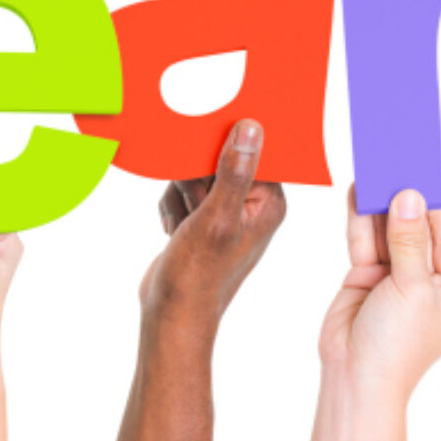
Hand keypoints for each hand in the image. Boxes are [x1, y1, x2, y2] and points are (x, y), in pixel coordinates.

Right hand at [141, 119, 286, 327]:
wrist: (171, 313)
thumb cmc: (198, 275)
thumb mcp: (217, 219)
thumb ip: (234, 172)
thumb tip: (251, 127)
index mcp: (269, 201)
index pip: (253, 150)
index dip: (223, 151)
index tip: (203, 165)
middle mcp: (253, 203)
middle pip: (218, 157)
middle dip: (194, 179)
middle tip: (194, 206)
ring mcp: (228, 210)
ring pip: (195, 171)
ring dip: (179, 194)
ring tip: (183, 225)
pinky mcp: (204, 217)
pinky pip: (182, 189)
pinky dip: (172, 205)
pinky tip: (174, 230)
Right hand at [321, 186, 440, 398]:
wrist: (354, 380)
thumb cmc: (397, 347)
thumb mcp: (412, 289)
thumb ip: (409, 240)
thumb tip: (410, 196)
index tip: (431, 172)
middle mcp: (428, 283)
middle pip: (420, 230)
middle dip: (409, 199)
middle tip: (403, 160)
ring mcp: (396, 280)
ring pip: (390, 232)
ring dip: (383, 203)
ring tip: (378, 165)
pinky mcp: (366, 279)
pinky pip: (366, 242)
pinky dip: (362, 218)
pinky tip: (360, 191)